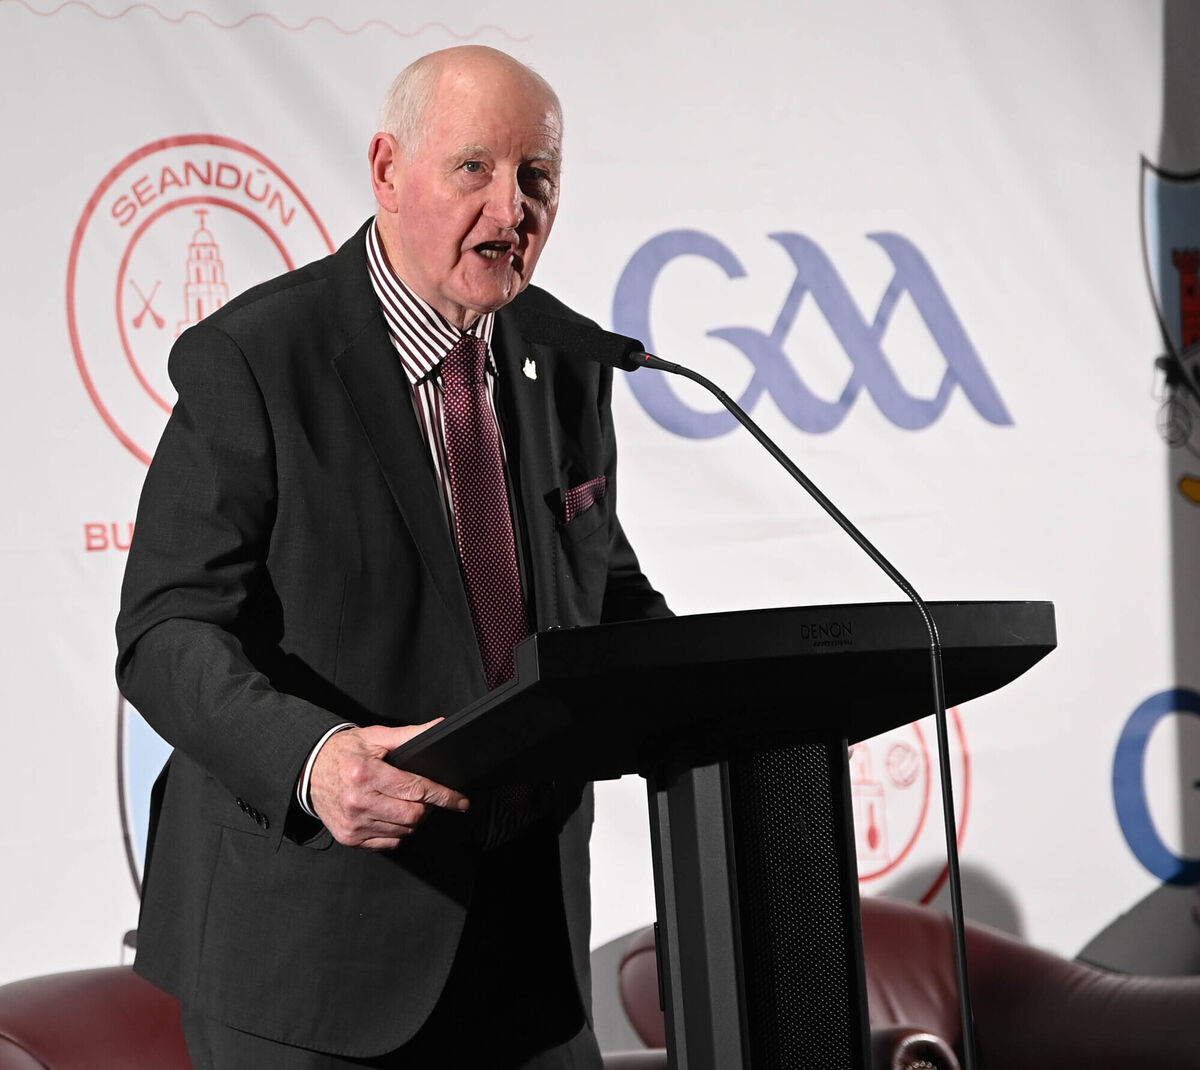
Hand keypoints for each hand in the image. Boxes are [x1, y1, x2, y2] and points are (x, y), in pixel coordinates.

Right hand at [309, 721, 468, 849]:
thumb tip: (440, 726)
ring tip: (404, 802)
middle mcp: (358, 801)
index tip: (460, 800)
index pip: (416, 789)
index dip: (443, 795)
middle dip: (428, 807)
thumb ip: (411, 735)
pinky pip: (388, 843)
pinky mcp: (349, 837)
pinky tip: (390, 814)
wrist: (308, 770)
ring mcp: (353, 823)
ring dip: (413, 820)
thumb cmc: (344, 752)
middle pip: (413, 816)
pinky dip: (397, 832)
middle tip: (426, 796)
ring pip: (403, 831)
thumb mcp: (376, 737)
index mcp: (366, 774)